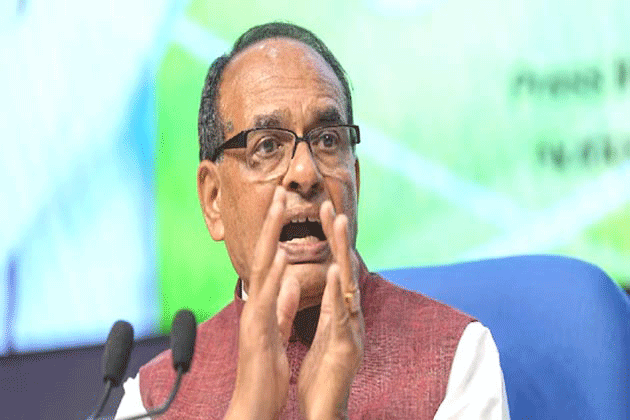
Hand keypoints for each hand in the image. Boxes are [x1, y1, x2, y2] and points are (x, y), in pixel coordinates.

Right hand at [225, 187, 300, 419]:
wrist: (255, 404)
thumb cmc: (265, 370)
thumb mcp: (277, 330)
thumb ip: (283, 305)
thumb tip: (290, 281)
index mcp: (262, 303)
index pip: (268, 260)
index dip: (274, 233)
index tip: (283, 206)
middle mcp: (254, 304)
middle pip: (262, 255)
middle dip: (270, 222)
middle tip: (278, 191)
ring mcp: (254, 315)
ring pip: (261, 269)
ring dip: (269, 236)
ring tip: (278, 208)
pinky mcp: (257, 331)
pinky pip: (266, 298)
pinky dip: (273, 274)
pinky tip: (280, 254)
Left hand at [298, 201, 364, 419]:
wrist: (324, 410)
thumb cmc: (321, 375)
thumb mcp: (323, 333)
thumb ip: (326, 307)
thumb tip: (326, 281)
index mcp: (339, 313)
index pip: (334, 269)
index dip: (330, 243)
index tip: (322, 214)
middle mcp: (350, 316)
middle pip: (344, 269)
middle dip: (338, 237)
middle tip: (330, 206)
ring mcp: (352, 330)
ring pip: (347, 284)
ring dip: (342, 252)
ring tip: (337, 224)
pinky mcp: (348, 346)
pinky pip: (343, 315)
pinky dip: (338, 292)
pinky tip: (334, 271)